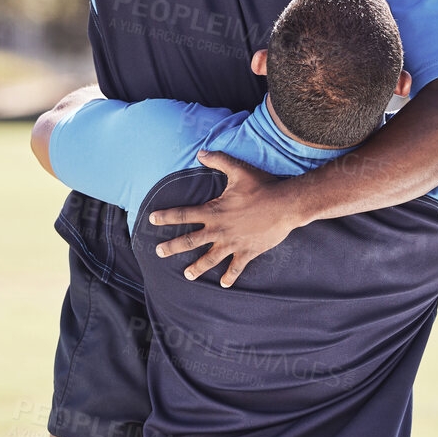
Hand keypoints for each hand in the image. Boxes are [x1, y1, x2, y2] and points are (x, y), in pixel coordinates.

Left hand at [150, 150, 297, 287]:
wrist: (286, 205)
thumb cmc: (263, 185)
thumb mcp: (238, 170)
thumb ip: (218, 160)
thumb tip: (200, 152)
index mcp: (214, 210)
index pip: (183, 214)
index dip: (166, 216)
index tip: (152, 219)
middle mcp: (219, 229)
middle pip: (189, 241)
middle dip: (172, 247)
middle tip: (158, 252)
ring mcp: (233, 243)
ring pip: (209, 259)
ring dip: (197, 268)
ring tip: (187, 275)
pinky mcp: (247, 251)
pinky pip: (236, 267)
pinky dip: (230, 276)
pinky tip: (223, 284)